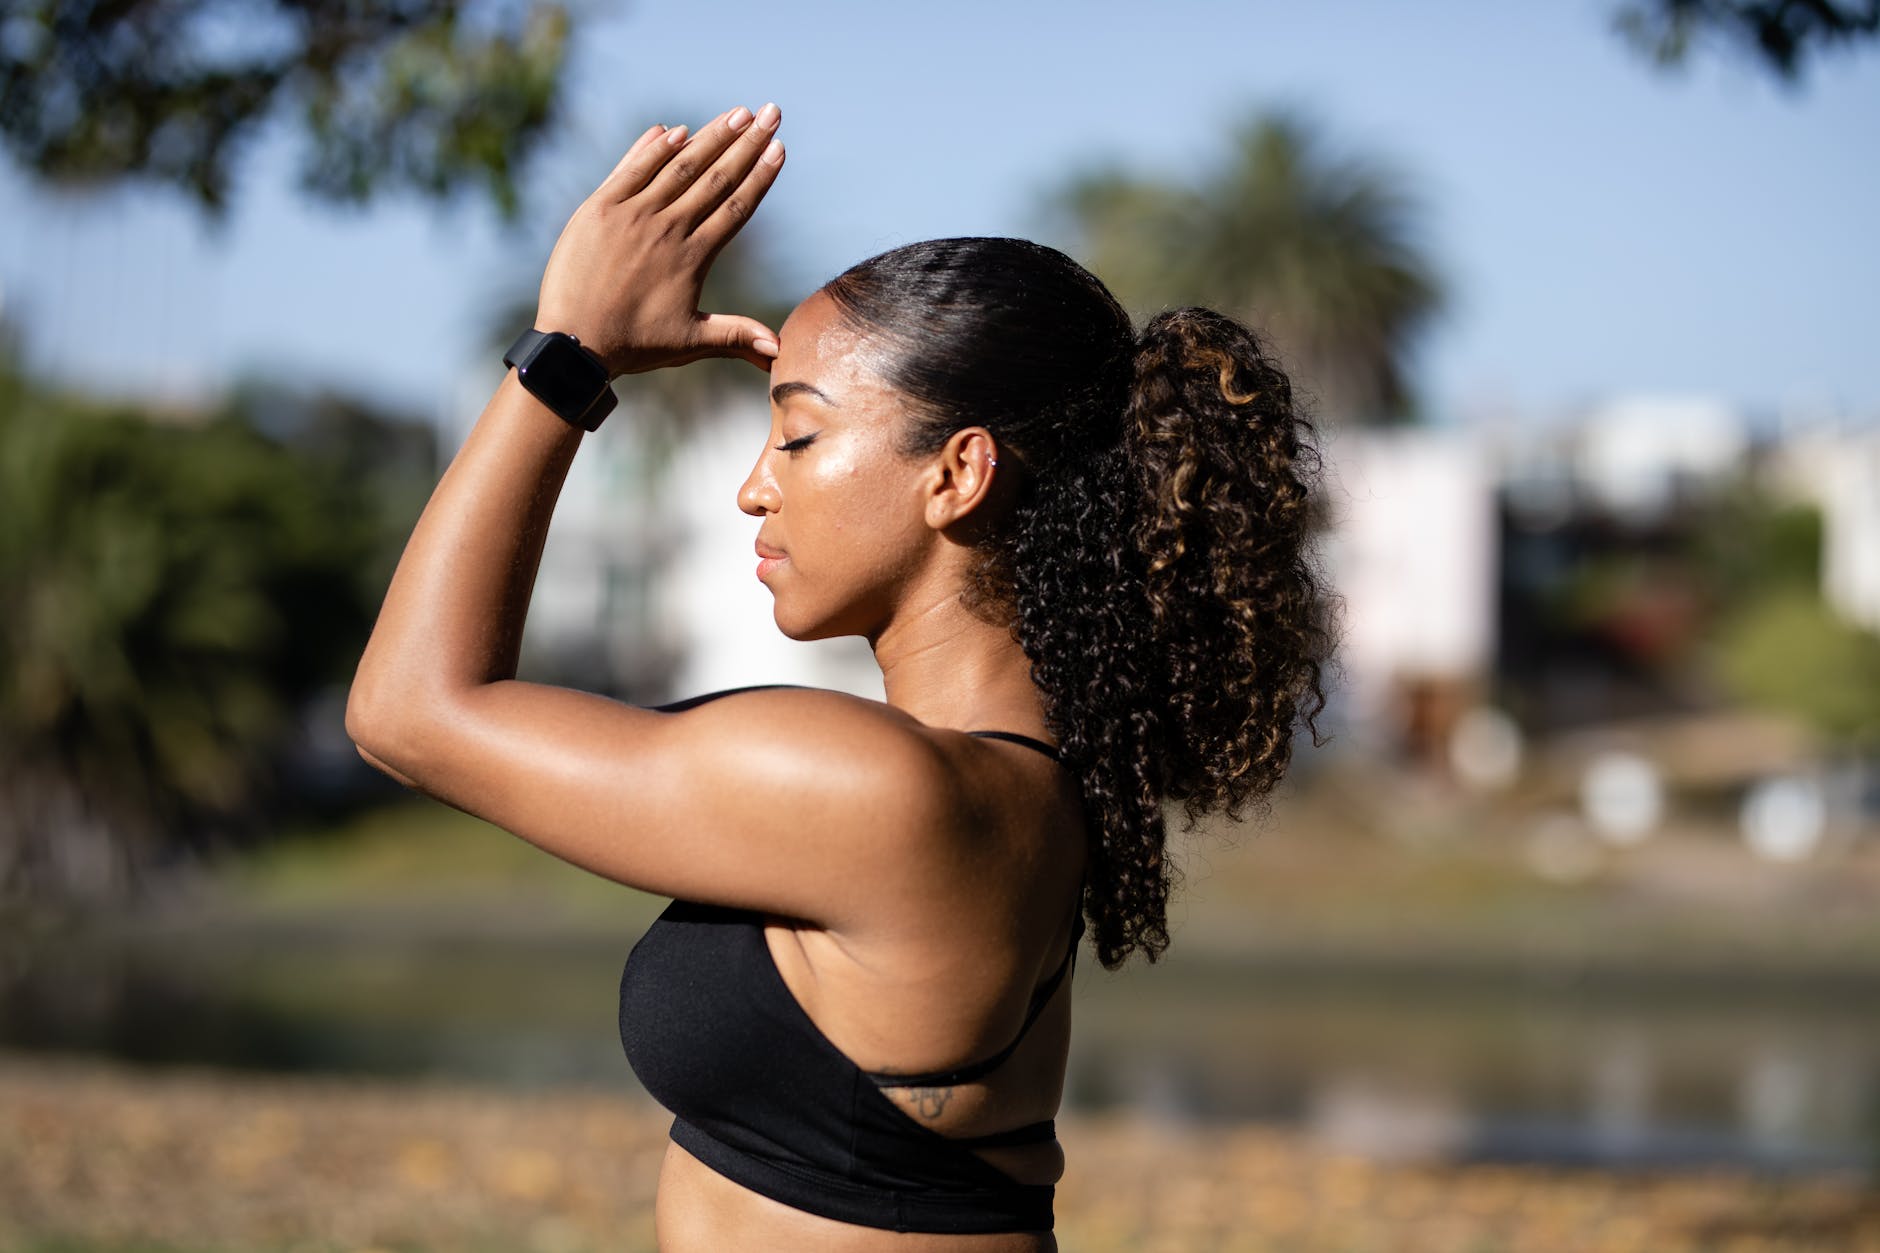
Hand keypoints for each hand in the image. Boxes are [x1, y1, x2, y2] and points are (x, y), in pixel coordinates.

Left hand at [534, 104, 784, 375]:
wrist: (574, 344)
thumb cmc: (634, 346)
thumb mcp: (690, 342)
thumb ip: (736, 336)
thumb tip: (780, 351)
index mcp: (693, 257)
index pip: (736, 206)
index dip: (760, 175)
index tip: (779, 148)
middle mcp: (667, 229)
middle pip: (715, 177)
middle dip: (746, 142)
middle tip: (770, 112)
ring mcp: (632, 215)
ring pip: (679, 166)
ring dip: (710, 136)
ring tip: (737, 113)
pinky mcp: (599, 208)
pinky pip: (632, 169)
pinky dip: (654, 148)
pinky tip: (675, 129)